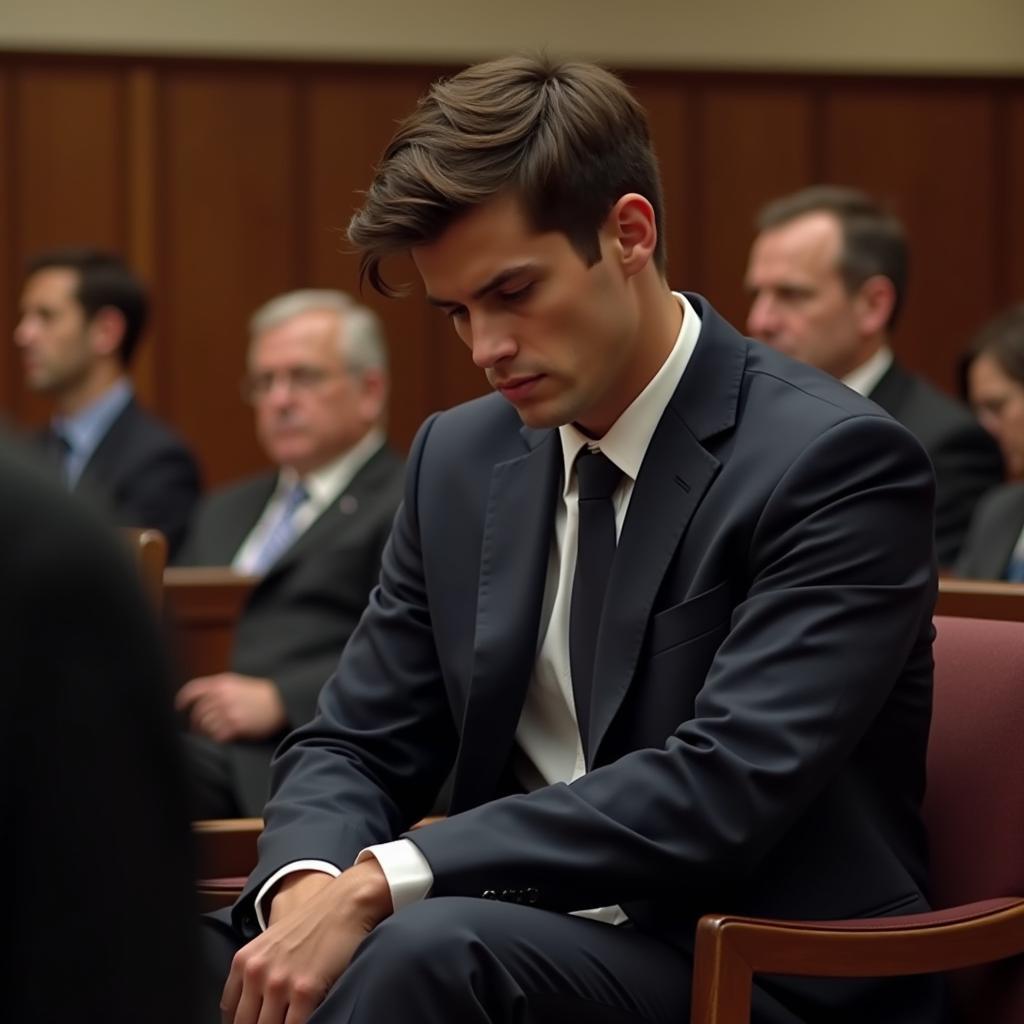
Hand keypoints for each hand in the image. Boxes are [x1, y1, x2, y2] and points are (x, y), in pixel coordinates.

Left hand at [175, 673, 286, 741]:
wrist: (281, 701)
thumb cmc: (261, 694)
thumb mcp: (239, 683)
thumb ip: (220, 690)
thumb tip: (202, 703)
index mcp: (222, 683)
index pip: (193, 690)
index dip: (183, 700)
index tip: (180, 708)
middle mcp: (222, 696)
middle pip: (198, 712)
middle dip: (196, 723)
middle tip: (198, 730)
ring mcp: (229, 711)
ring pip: (206, 725)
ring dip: (207, 731)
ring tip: (214, 733)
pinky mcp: (236, 725)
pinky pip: (217, 735)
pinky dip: (217, 738)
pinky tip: (224, 737)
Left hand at [221, 859, 392, 1023]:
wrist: (344, 904)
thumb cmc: (312, 924)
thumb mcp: (271, 944)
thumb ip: (257, 974)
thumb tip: (253, 1009)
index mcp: (244, 961)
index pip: (230, 1013)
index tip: (256, 1023)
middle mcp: (256, 972)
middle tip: (276, 1022)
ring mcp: (280, 983)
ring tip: (292, 1021)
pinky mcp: (305, 991)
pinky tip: (310, 1021)